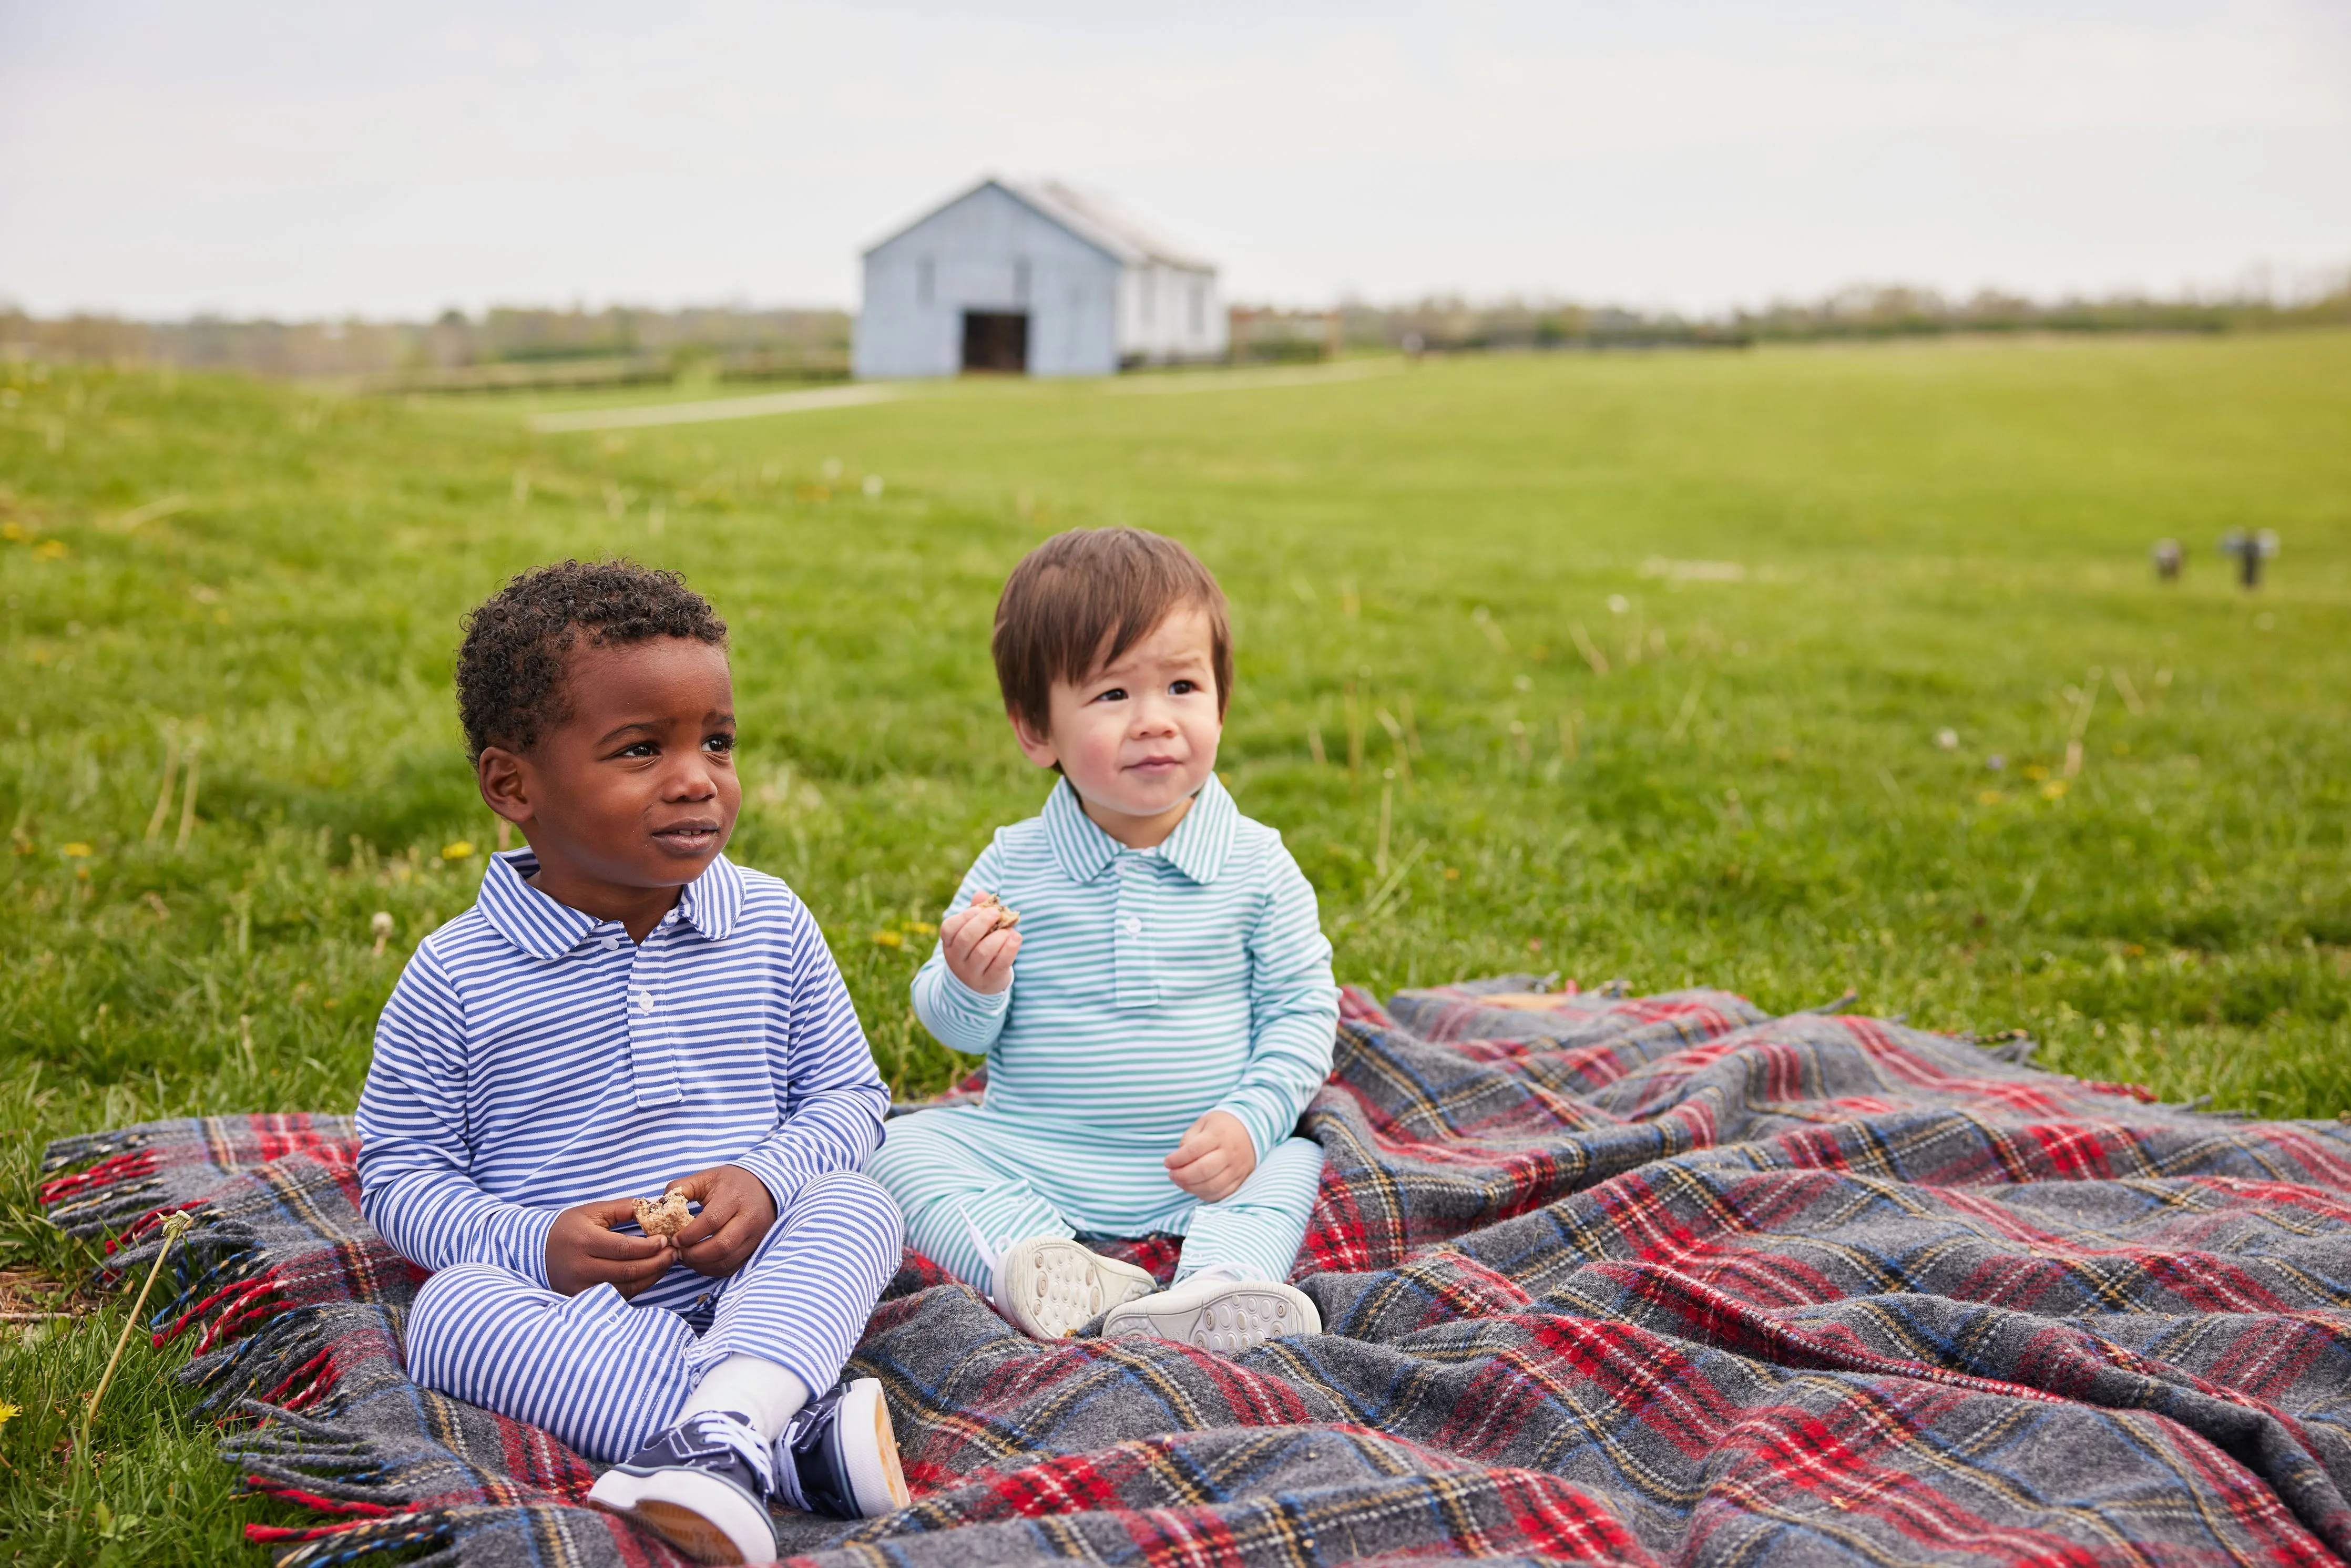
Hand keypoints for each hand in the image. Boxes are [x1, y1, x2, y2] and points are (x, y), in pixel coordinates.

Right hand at [546, 1198, 675, 1298]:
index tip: (666, 1240)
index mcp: (585, 1241)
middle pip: (628, 1271)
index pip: (624, 1249)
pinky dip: (638, 1286)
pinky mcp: (582, 1299)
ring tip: (666, 1263)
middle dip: (657, 1263)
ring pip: (626, 1288)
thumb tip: (656, 1206)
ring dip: (652, 1276)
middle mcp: (582, 1267)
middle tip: (674, 1253)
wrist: (537, 1250)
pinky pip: (617, 1296)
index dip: (649, 1247)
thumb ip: (624, 1208)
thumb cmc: (570, 1227)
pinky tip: (649, 1275)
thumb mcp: (594, 1210)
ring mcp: (581, 1287)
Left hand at [664, 1164, 777, 1278]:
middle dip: (695, 1254)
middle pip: (722, 1245)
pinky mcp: (755, 1248)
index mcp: (734, 1197)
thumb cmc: (731, 1182)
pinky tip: (701, 1262)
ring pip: (728, 1260)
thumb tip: (659, 1205)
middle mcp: (748, 1218)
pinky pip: (733, 1267)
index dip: (689, 1235)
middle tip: (678, 1253)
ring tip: (687, 1258)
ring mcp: (755, 1236)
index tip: (674, 1239)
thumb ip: (681, 1188)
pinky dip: (713, 1269)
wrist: (766, 1186)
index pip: (711, 1221)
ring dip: (702, 1265)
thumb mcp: (707, 1177)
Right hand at [940, 895, 1021, 994]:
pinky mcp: (989, 981)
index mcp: (950, 943)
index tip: (979, 909)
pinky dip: (1010, 949)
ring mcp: (972, 973)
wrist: (978, 983)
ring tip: (1008, 930)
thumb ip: (976, 912)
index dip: (965, 916)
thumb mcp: (973, 931)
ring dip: (998, 937)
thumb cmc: (976, 947)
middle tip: (996, 914)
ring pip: (983, 952)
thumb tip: (981, 893)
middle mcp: (957, 959)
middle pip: (966, 939)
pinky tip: (1016, 938)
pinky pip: (1000, 964)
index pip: (949, 928)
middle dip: (982, 922)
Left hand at [1165, 1110, 1255, 1202]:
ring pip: (1212, 1185)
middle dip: (1182, 1176)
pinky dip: (1205, 1194)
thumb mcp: (1202, 1124)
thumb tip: (1177, 1162)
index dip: (1177, 1159)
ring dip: (1191, 1188)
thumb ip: (1188, 1141)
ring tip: (1181, 1182)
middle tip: (1172, 1175)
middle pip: (1203, 1170)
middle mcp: (1229, 1152)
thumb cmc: (1220, 1126)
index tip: (1167, 1162)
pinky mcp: (1240, 1179)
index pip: (1194, 1150)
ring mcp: (1236, 1168)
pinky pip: (1222, 1193)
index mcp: (1218, 1134)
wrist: (1250, 1129)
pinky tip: (1195, 1188)